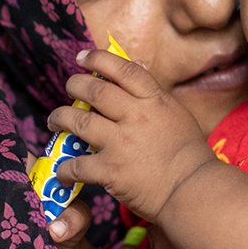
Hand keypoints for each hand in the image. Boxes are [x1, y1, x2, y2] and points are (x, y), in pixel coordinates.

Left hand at [48, 48, 217, 221]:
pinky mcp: (110, 170)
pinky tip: (62, 171)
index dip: (98, 59)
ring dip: (60, 118)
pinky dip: (65, 168)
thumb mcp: (177, 116)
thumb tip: (132, 86)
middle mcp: (135, 116)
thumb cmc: (190, 156)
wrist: (192, 190)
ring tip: (55, 120)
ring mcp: (120, 143)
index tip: (83, 58)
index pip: (123, 69)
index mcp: (154, 101)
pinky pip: (77, 165)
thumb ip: (154, 101)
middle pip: (95, 90)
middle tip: (69, 87)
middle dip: (75, 85)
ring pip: (78, 121)